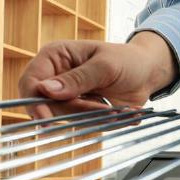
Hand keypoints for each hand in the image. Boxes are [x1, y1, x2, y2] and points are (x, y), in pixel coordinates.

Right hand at [18, 32, 178, 118]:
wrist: (148, 73)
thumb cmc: (127, 60)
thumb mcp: (106, 66)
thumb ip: (78, 78)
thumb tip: (46, 90)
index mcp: (55, 56)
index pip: (32, 81)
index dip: (34, 102)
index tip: (45, 119)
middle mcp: (56, 76)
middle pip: (47, 105)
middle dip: (75, 111)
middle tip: (103, 109)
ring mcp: (67, 95)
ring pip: (66, 117)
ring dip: (92, 117)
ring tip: (116, 108)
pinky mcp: (80, 110)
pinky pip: (82, 123)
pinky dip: (101, 121)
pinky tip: (119, 111)